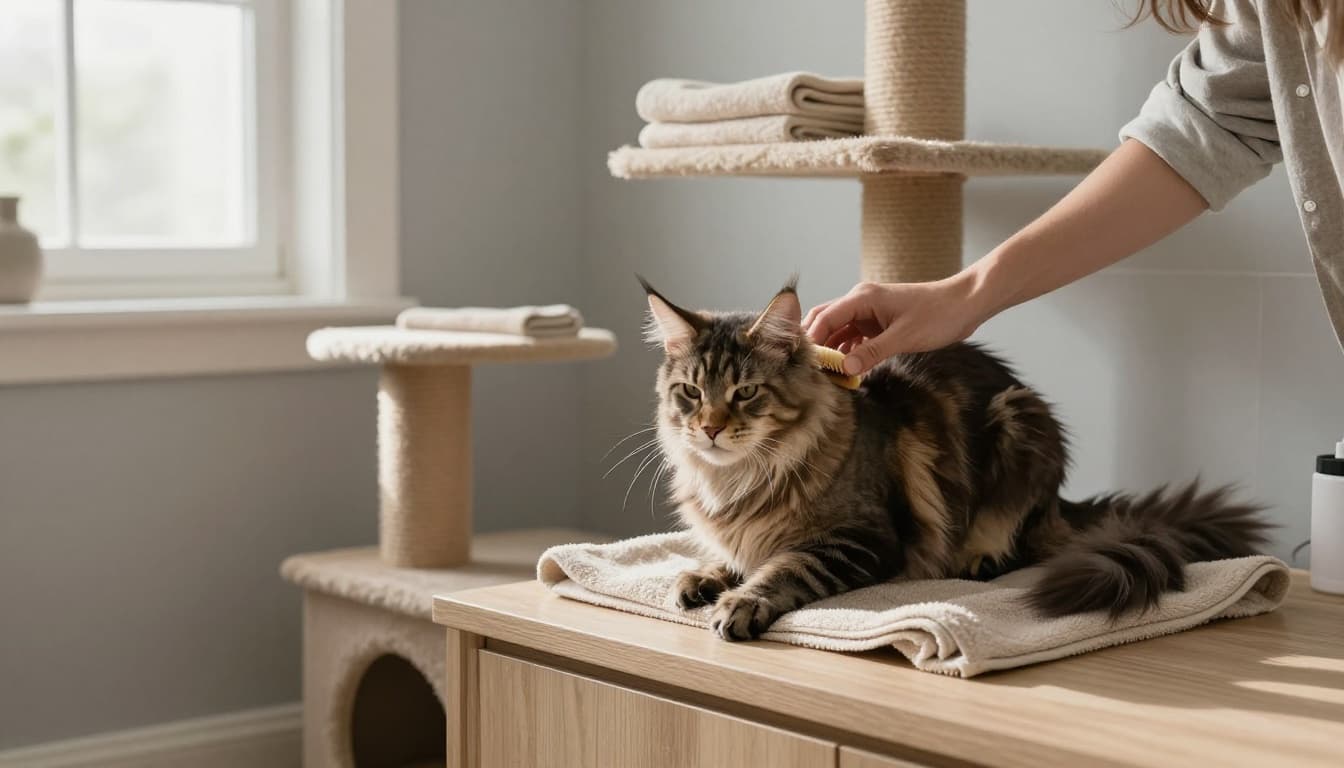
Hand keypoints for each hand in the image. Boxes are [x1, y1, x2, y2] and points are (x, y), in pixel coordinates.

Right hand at [802, 273, 988, 375]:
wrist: (965, 304)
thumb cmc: (938, 315)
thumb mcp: (904, 337)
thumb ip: (871, 353)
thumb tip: (843, 369)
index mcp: (862, 298)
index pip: (824, 318)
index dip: (811, 340)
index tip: (802, 363)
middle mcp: (860, 302)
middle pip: (824, 321)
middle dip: (815, 344)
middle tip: (806, 370)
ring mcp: (869, 313)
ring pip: (838, 332)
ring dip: (831, 351)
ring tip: (824, 376)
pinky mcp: (878, 324)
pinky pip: (854, 338)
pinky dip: (847, 353)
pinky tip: (845, 372)